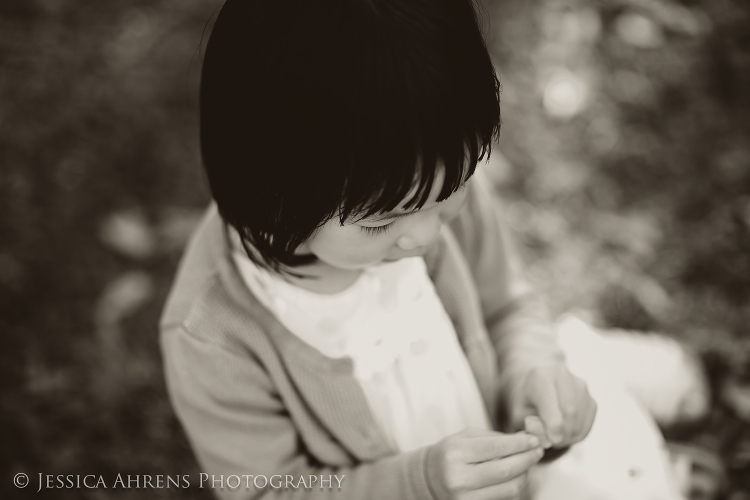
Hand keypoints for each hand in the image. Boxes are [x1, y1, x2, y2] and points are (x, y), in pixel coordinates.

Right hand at [426, 427, 543, 499]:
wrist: (430, 478)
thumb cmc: (451, 453)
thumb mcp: (466, 437)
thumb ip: (496, 437)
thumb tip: (527, 439)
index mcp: (456, 453)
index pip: (496, 448)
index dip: (520, 444)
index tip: (534, 439)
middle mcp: (459, 478)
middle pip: (506, 471)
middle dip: (527, 459)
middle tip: (537, 450)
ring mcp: (466, 498)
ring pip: (510, 489)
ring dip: (524, 474)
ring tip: (526, 462)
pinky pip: (505, 499)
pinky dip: (515, 486)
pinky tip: (516, 475)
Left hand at [510, 363, 596, 447]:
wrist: (536, 386)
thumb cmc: (525, 401)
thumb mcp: (518, 414)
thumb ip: (531, 427)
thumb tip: (549, 439)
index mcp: (540, 377)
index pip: (551, 404)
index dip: (552, 427)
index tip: (551, 441)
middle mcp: (563, 376)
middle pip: (569, 413)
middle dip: (561, 435)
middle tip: (550, 442)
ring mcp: (580, 387)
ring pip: (580, 421)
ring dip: (568, 437)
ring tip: (554, 437)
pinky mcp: (590, 399)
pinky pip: (587, 425)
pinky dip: (576, 435)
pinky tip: (563, 434)